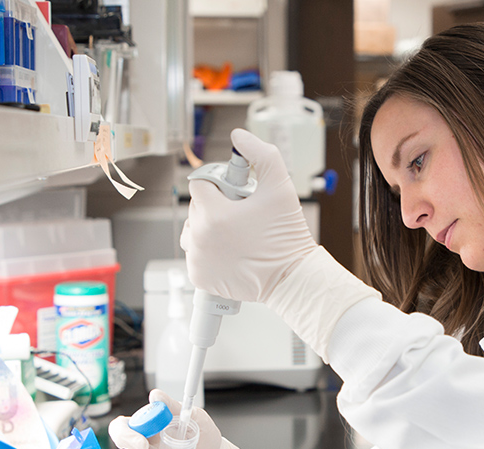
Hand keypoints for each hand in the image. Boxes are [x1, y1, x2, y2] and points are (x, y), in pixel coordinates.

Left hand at [181, 129, 380, 362]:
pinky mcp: (199, 277)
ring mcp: (197, 260)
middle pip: (196, 208)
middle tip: (241, 213)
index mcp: (213, 214)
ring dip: (208, 228)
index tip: (235, 192)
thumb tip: (238, 136)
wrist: (291, 277)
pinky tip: (229, 250)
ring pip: (192, 231)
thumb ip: (260, 154)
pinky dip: (207, 252)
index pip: (200, 184)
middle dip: (216, 206)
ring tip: (234, 232)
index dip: (218, 183)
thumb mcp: (280, 186)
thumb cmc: (286, 234)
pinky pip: (195, 255)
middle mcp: (199, 238)